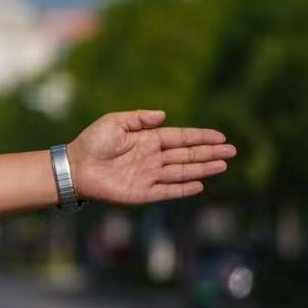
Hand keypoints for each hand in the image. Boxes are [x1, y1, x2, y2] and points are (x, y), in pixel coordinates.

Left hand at [67, 110, 235, 205]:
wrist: (75, 166)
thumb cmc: (92, 142)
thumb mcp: (115, 122)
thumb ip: (140, 118)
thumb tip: (164, 115)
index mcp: (148, 140)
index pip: (181, 138)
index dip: (201, 137)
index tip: (221, 137)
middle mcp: (152, 158)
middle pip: (187, 155)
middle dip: (209, 153)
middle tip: (232, 151)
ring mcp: (149, 175)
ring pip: (182, 172)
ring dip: (202, 169)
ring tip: (223, 165)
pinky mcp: (142, 192)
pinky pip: (167, 191)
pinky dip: (183, 188)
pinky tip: (200, 185)